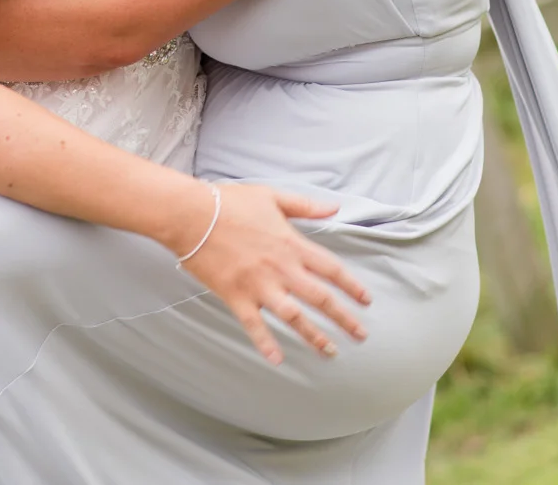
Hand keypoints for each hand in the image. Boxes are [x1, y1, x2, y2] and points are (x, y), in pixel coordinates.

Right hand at [175, 183, 371, 364]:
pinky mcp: (236, 297)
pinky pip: (254, 326)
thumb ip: (305, 206)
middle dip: (344, 319)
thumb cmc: (230, 203)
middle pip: (320, 298)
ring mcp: (259, 286)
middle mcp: (281, 269)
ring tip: (330, 352)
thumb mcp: (273, 197)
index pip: (332, 269)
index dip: (352, 286)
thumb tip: (334, 207)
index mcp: (292, 244)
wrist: (192, 216)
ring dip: (314, 336)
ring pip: (293, 317)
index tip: (365, 301)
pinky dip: (265, 344)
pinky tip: (277, 361)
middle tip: (361, 335)